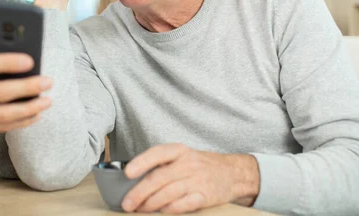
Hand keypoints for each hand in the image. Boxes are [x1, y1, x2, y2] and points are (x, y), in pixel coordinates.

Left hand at [122, 144, 259, 213]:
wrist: (233, 172)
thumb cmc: (200, 165)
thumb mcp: (182, 156)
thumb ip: (162, 165)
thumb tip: (134, 179)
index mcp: (179, 151)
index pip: (157, 154)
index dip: (141, 163)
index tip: (127, 173)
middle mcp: (188, 164)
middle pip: (159, 178)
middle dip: (139, 192)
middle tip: (127, 203)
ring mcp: (198, 180)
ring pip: (168, 193)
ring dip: (151, 204)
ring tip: (140, 209)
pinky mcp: (206, 196)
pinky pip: (184, 204)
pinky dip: (170, 210)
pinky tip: (161, 212)